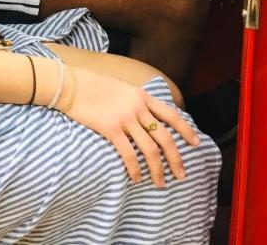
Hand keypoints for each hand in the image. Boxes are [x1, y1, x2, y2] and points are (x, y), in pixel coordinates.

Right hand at [60, 66, 200, 187]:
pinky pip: (128, 154)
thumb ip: (135, 99)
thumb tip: (144, 114)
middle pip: (165, 138)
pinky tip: (137, 178)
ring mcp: (125, 119)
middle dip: (176, 159)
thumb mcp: (120, 87)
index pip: (172, 115)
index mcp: (142, 96)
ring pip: (150, 150)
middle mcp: (138, 108)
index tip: (196, 144)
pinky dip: (135, 169)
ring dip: (158, 170)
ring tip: (160, 183)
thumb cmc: (92, 85)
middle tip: (181, 175)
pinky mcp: (110, 129)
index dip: (186, 131)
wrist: (70, 84)